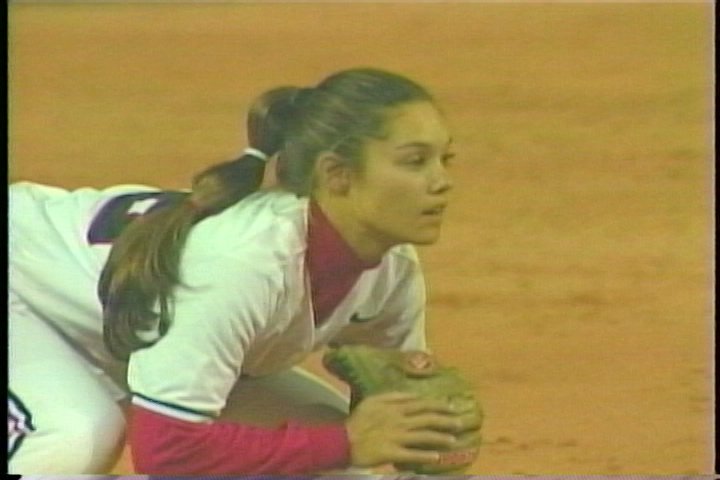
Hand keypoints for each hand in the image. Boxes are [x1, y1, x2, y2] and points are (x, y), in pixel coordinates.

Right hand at [345, 392, 469, 467]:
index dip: (438, 405)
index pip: (422, 404)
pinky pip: (413, 455)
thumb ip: (393, 396)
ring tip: (453, 439)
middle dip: (446, 420)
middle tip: (460, 422)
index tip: (451, 406)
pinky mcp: (393, 453)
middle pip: (427, 418)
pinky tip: (437, 457)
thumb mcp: (374, 400)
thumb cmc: (358, 419)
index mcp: (394, 406)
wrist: (344, 440)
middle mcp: (399, 420)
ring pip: (424, 436)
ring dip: (440, 437)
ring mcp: (397, 437)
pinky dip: (425, 456)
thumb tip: (412, 394)